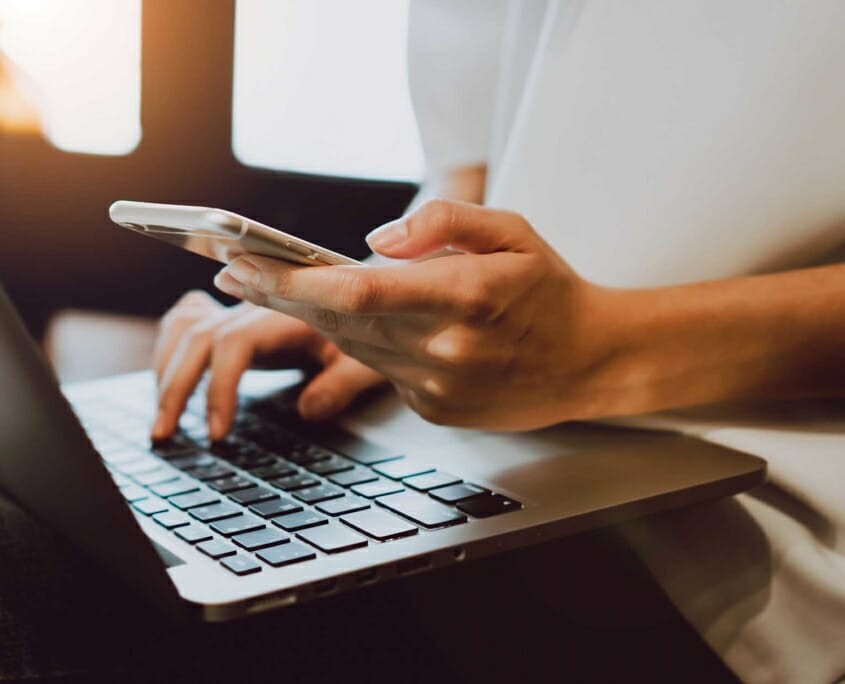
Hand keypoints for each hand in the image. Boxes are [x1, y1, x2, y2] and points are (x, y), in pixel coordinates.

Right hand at [151, 291, 385, 440]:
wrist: (367, 300)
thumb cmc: (369, 329)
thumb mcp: (366, 360)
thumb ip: (341, 384)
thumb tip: (308, 411)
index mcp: (285, 316)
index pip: (235, 342)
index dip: (220, 385)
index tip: (216, 431)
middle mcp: (255, 308)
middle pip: (199, 338)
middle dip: (175, 387)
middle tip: (165, 435)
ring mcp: (241, 310)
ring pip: (187, 330)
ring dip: (165, 373)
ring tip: (161, 421)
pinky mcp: (234, 317)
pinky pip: (188, 320)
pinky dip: (170, 346)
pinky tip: (163, 374)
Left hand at [214, 200, 628, 429]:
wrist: (590, 361)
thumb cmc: (551, 291)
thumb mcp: (512, 231)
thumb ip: (443, 221)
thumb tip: (372, 244)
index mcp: (465, 296)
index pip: (356, 292)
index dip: (291, 282)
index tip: (244, 266)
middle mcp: (446, 349)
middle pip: (338, 323)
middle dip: (281, 297)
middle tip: (237, 273)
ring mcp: (438, 388)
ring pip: (352, 349)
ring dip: (312, 320)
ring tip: (277, 289)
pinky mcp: (434, 410)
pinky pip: (380, 371)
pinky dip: (361, 345)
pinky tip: (354, 323)